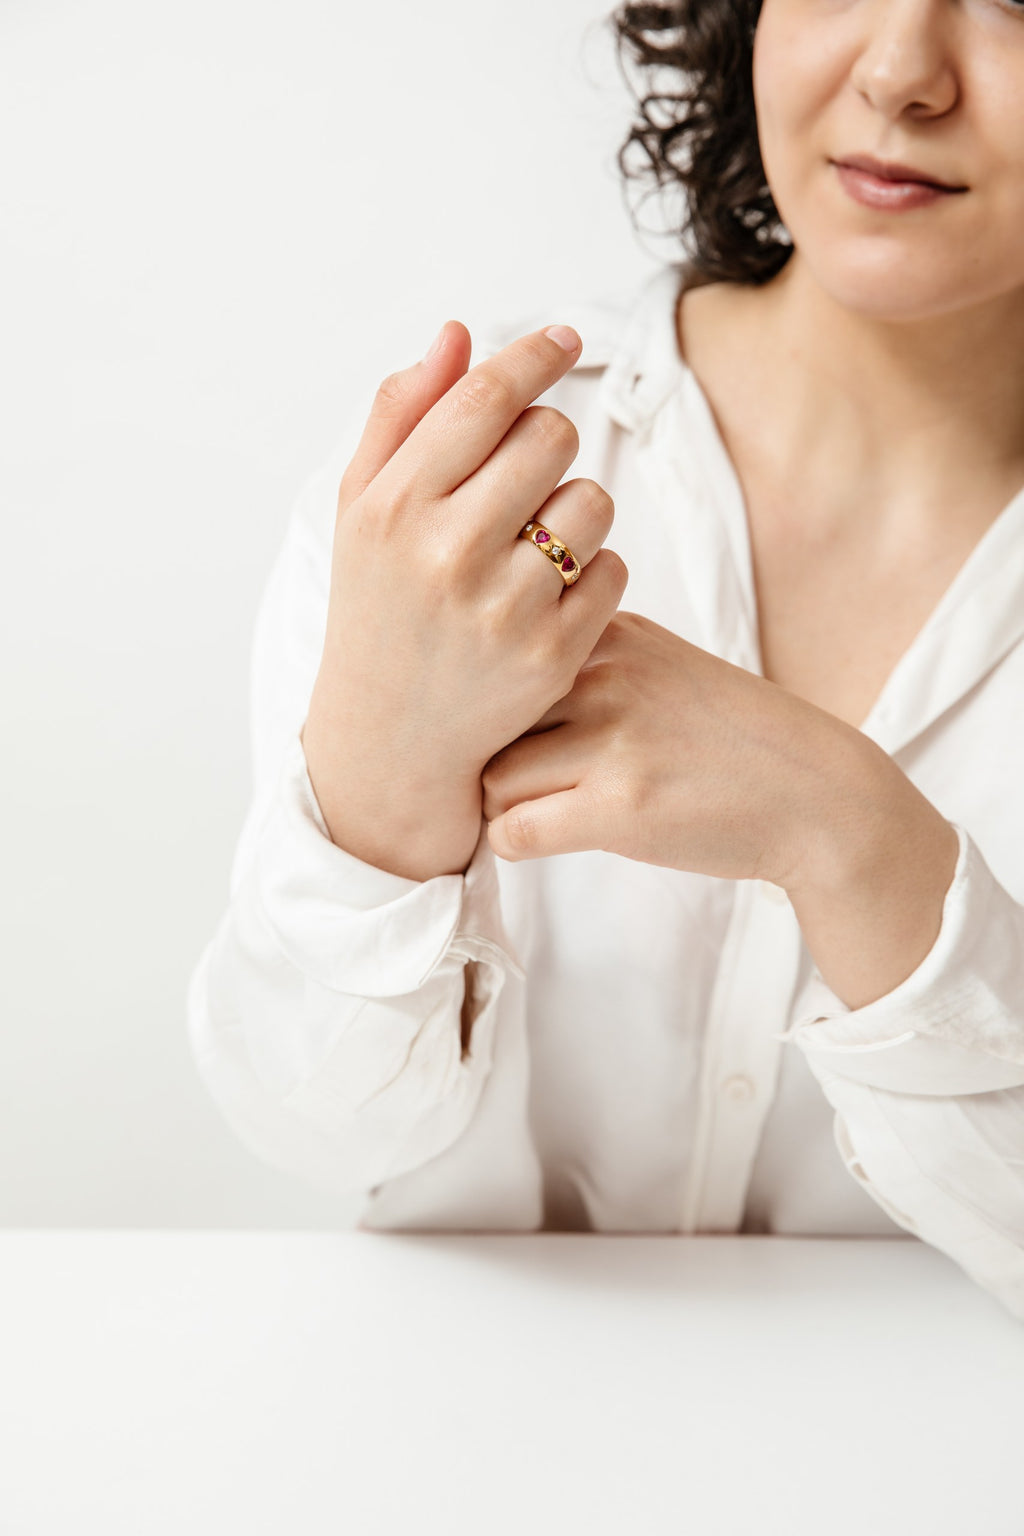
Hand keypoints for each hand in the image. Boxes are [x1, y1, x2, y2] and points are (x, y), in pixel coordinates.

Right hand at [301, 320, 628, 878]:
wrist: (388, 738)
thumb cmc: (378, 607)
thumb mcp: (363, 511)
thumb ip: (402, 417)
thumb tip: (459, 334)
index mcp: (394, 508)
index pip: (485, 400)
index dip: (533, 357)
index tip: (563, 337)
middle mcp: (446, 554)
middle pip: (552, 438)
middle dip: (549, 442)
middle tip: (527, 475)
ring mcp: (504, 609)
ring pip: (594, 502)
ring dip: (578, 509)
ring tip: (538, 541)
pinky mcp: (552, 656)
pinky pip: (615, 570)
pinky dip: (595, 571)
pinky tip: (554, 593)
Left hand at [481, 610, 862, 886]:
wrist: (817, 796)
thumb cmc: (728, 742)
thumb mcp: (659, 668)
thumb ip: (586, 666)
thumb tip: (485, 691)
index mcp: (612, 632)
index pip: (503, 659)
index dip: (494, 707)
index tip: (507, 736)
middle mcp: (608, 674)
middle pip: (489, 718)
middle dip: (492, 758)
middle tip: (517, 786)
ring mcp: (614, 740)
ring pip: (493, 778)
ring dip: (504, 807)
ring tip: (539, 813)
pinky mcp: (619, 807)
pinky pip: (513, 831)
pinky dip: (513, 845)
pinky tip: (543, 841)